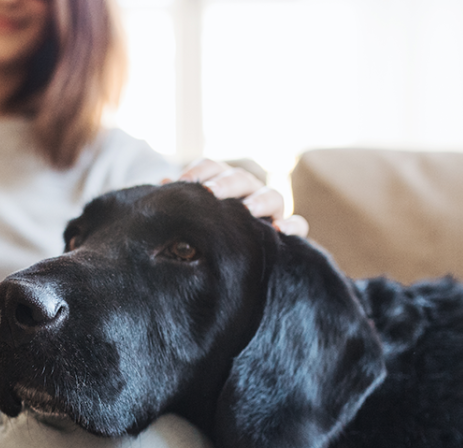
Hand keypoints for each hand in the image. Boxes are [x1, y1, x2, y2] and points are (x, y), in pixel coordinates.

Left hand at [176, 158, 309, 236]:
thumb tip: (163, 187)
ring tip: (248, 210)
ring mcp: (270, 210)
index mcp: (221, 184)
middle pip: (241, 178)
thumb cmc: (205, 236)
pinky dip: (293, 225)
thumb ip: (181, 203)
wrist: (233, 265)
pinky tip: (281, 230)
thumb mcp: (191, 220)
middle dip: (226, 183)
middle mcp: (247, 191)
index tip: (183, 182)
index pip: (212, 167)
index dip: (199, 171)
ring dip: (260, 200)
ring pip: (272, 195)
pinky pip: (298, 225)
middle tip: (211, 193)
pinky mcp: (286, 230)